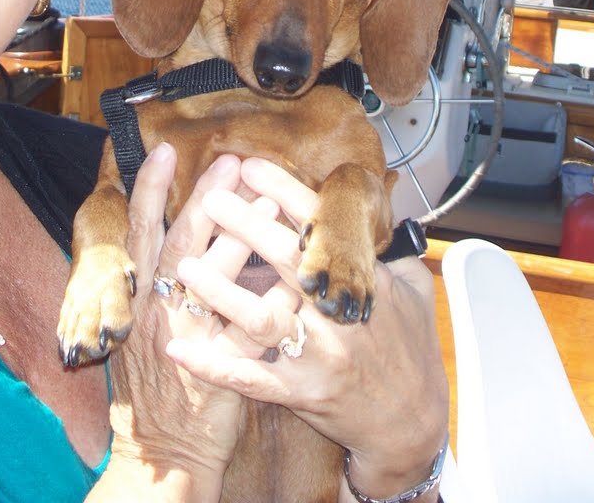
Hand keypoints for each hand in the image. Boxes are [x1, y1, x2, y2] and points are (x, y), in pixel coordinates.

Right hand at [95, 144, 246, 499]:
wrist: (163, 447)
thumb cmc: (156, 380)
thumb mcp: (140, 325)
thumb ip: (156, 281)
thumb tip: (177, 233)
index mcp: (136, 295)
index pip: (139, 233)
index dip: (148, 191)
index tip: (162, 151)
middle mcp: (156, 310)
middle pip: (178, 243)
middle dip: (204, 198)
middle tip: (229, 161)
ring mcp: (186, 337)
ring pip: (211, 281)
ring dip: (241, 238)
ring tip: (271, 202)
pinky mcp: (217, 366)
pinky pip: (245, 327)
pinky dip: (268, 298)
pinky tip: (293, 277)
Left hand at [166, 158, 449, 500]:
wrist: (414, 425)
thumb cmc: (412, 351)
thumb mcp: (415, 290)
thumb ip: (392, 249)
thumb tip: (380, 205)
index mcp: (363, 281)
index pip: (321, 226)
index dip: (284, 192)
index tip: (250, 166)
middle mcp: (339, 314)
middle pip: (288, 261)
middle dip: (247, 225)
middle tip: (210, 198)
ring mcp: (318, 356)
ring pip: (264, 319)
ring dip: (223, 292)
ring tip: (187, 267)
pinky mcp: (300, 393)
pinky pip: (249, 379)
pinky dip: (212, 365)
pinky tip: (178, 349)